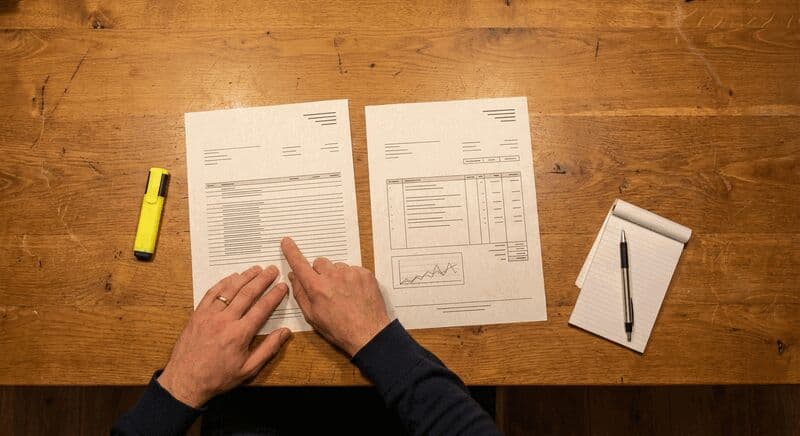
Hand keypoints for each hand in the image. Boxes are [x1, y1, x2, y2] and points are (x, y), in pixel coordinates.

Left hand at [158, 265, 290, 407]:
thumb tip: (285, 333)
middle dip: (262, 280)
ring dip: (245, 277)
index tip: (282, 286)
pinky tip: (232, 277)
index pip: (262, 308)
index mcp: (239, 334)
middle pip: (248, 293)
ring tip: (256, 269)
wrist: (186, 381)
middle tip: (272, 270)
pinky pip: (212, 293)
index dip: (274, 295)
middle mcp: (225, 321)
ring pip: (230, 290)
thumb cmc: (217, 377)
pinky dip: (223, 283)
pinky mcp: (198, 314)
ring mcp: (209, 316)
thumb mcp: (248, 369)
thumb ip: (268, 349)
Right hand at [281, 237, 390, 356]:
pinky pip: (353, 270)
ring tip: (344, 295)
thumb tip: (294, 276)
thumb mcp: (312, 316)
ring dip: (337, 276)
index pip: (300, 264)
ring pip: (337, 267)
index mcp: (317, 288)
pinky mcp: (365, 274)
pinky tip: (354, 294)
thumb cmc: (339, 329)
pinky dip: (352, 279)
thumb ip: (300, 293)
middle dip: (319, 273)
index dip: (292, 252)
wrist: (368, 334)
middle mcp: (333, 276)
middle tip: (326, 289)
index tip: (287, 242)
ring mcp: (350, 273)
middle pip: (320, 263)